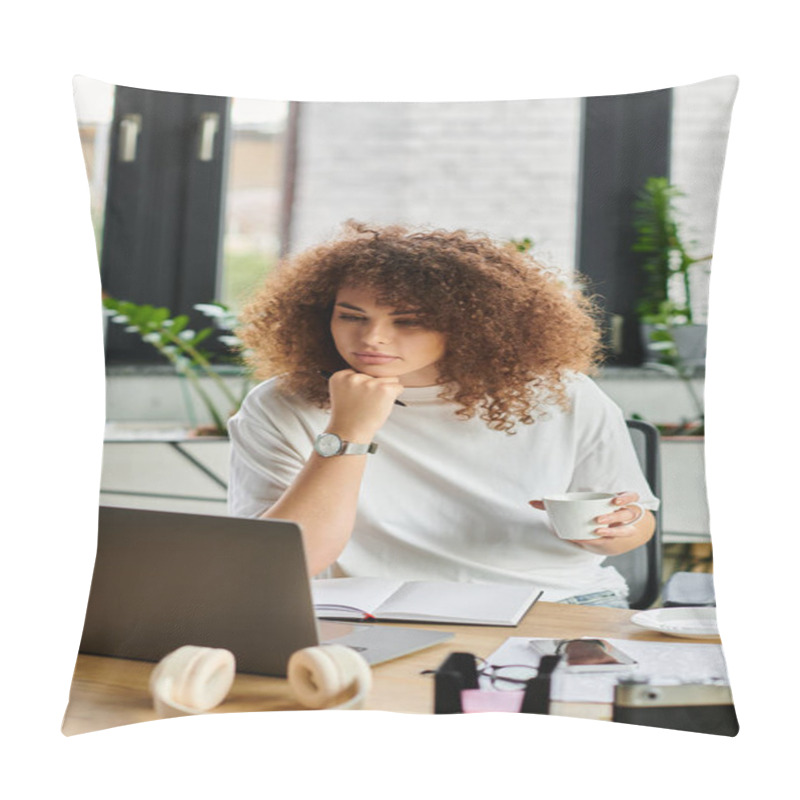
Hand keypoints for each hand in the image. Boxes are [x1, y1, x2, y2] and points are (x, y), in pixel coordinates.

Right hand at [326, 369, 404, 441]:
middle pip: (375, 374)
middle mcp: (353, 376)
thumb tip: (378, 369)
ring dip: (386, 390)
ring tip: (374, 404)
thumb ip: (355, 380)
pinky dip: (395, 396)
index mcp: (340, 376)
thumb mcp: (345, 393)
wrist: (350, 434)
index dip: (364, 385)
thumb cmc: (350, 417)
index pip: (362, 371)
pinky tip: (382, 405)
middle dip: (375, 387)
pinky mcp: (383, 389)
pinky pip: (398, 386)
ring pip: (389, 378)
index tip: (360, 397)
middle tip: (367, 403)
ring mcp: (369, 382)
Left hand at [529, 491, 646, 548]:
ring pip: (625, 529)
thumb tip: (531, 503)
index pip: (631, 496)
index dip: (626, 497)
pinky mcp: (621, 541)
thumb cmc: (592, 514)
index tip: (615, 501)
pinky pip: (620, 541)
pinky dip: (609, 539)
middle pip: (626, 513)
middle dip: (613, 516)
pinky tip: (596, 540)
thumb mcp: (584, 506)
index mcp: (618, 502)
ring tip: (597, 530)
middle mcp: (624, 514)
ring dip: (611, 530)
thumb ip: (557, 504)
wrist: (613, 534)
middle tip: (598, 520)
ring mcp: (625, 529)